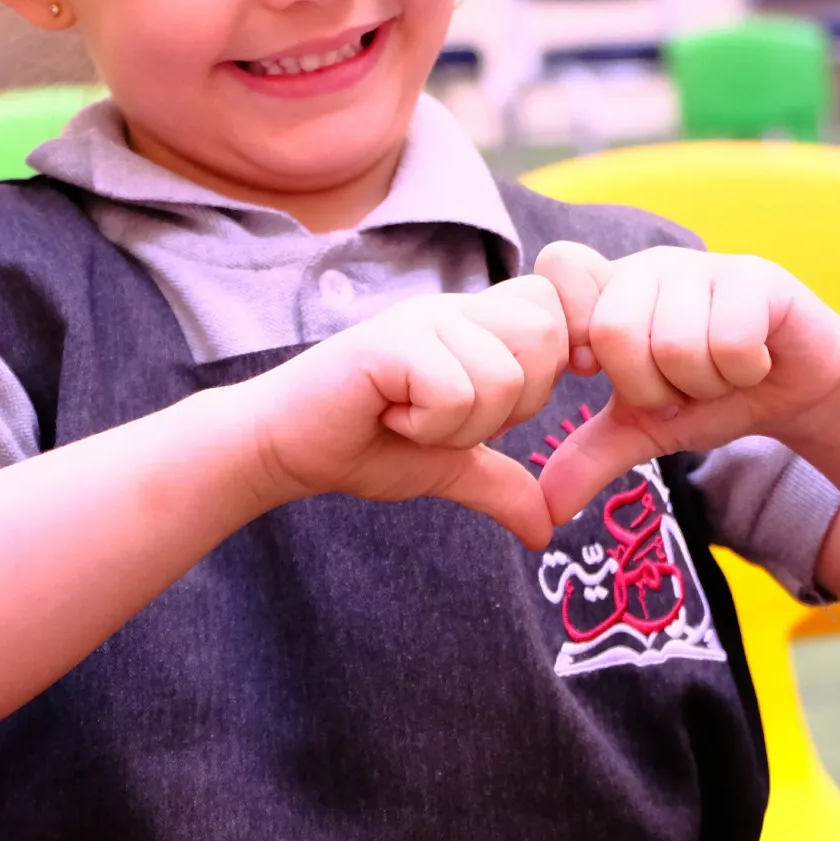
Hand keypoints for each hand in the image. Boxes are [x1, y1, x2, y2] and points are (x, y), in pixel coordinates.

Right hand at [246, 274, 568, 547]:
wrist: (285, 448)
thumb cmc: (363, 445)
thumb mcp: (448, 466)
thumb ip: (501, 484)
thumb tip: (546, 531)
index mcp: (475, 324)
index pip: (554, 309)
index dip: (550, 363)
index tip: (505, 407)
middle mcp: (454, 309)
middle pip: (545, 335)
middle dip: (513, 403)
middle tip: (453, 419)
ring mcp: (422, 320)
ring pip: (504, 374)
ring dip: (464, 423)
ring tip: (414, 420)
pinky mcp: (391, 342)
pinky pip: (456, 391)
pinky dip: (429, 425)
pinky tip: (391, 418)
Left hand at [531, 242, 839, 523]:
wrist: (797, 390)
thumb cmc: (713, 396)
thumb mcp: (646, 430)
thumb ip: (591, 456)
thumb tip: (547, 507)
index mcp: (610, 290)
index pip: (560, 271)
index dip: (576, 334)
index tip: (600, 371)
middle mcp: (650, 266)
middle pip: (614, 332)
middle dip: (651, 388)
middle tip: (680, 387)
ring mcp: (703, 264)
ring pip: (676, 345)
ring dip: (703, 385)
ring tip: (718, 375)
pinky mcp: (756, 278)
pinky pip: (731, 343)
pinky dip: (742, 373)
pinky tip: (753, 363)